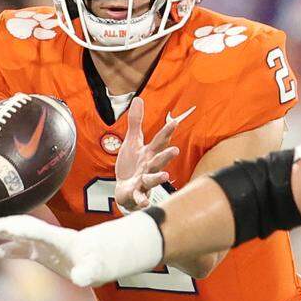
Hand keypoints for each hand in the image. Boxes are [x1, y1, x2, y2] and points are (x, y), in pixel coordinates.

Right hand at [0, 216, 108, 287]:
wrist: (101, 257)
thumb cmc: (98, 262)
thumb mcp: (96, 270)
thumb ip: (88, 272)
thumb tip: (81, 279)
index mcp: (59, 239)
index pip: (37, 231)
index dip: (21, 229)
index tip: (3, 228)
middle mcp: (47, 237)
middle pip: (22, 226)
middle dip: (2, 225)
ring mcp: (42, 244)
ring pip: (16, 234)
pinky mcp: (39, 252)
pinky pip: (16, 249)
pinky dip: (1, 251)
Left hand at [114, 97, 179, 212]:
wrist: (125, 190)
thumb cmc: (131, 165)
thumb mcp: (132, 142)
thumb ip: (136, 122)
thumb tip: (138, 98)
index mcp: (149, 154)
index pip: (159, 141)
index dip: (166, 132)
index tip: (174, 122)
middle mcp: (149, 167)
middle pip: (159, 161)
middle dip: (166, 156)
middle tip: (175, 150)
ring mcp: (144, 181)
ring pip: (152, 179)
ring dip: (158, 178)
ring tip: (165, 176)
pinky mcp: (136, 193)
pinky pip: (139, 197)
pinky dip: (141, 200)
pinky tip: (144, 202)